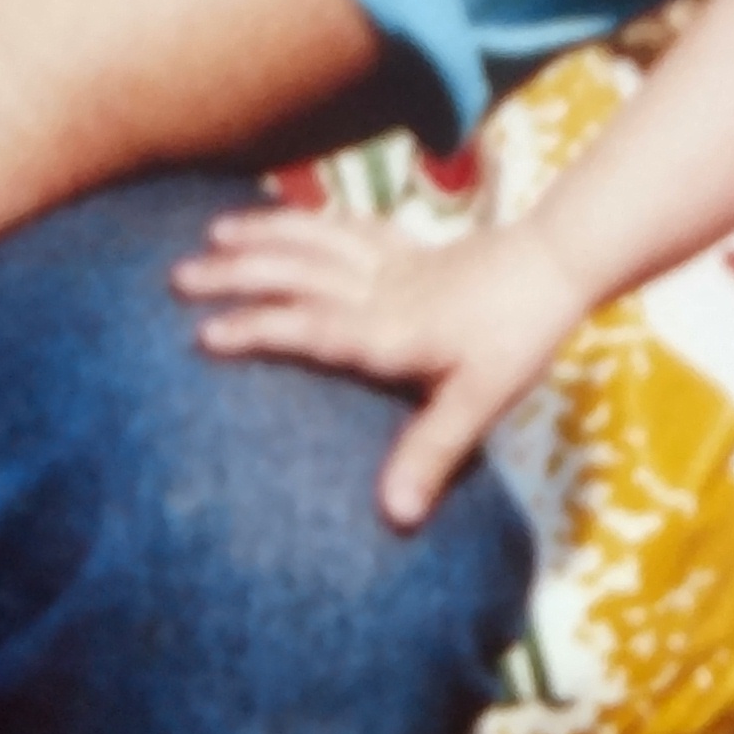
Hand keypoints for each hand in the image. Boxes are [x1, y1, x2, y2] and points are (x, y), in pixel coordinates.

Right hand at [172, 201, 593, 527]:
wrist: (556, 264)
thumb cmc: (516, 337)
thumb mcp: (480, 402)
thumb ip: (432, 453)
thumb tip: (394, 516)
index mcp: (391, 330)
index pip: (312, 327)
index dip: (258, 329)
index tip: (203, 335)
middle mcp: (380, 290)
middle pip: (298, 275)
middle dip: (237, 275)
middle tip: (177, 279)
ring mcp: (390, 262)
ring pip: (312, 241)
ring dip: (261, 236)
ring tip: (211, 236)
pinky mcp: (402, 245)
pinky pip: (341, 225)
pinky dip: (302, 217)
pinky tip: (275, 217)